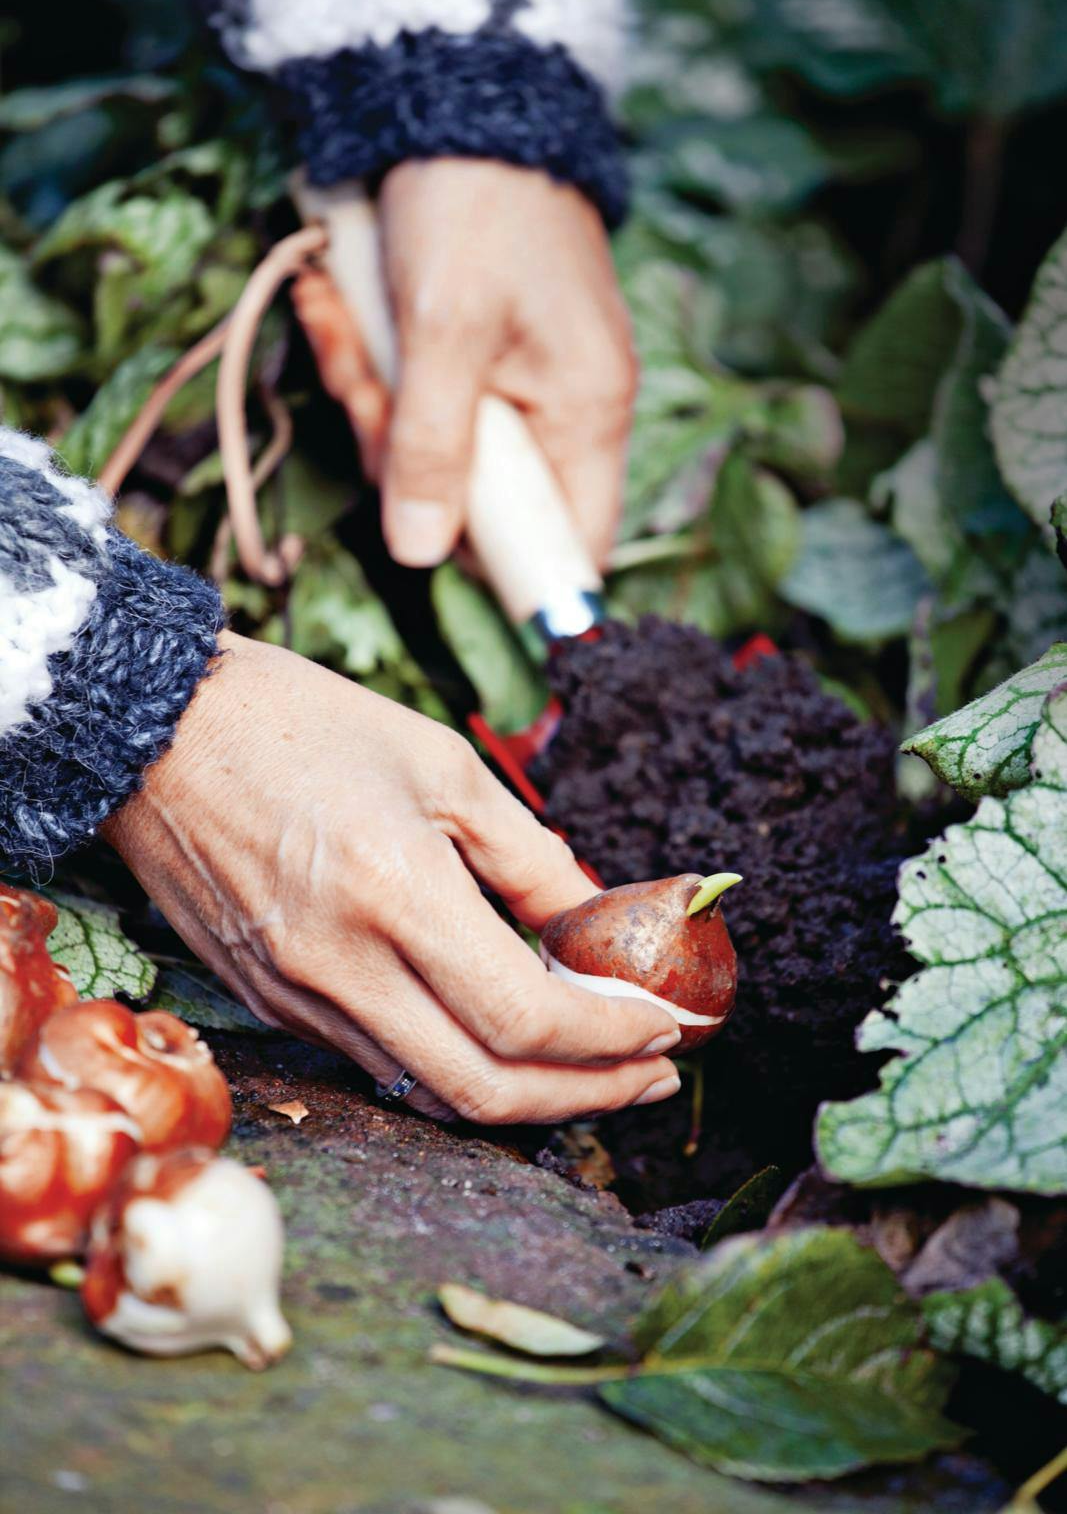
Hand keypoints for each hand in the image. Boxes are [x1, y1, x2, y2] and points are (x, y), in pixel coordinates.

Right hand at [104, 633, 680, 1122]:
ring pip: (432, 1095)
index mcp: (394, 889)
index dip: (613, 1037)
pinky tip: (502, 1040)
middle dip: (590, 1095)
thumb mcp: (442, 766)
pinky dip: (457, 1069)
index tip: (670, 1023)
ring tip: (596, 1066)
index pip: (525, 1018)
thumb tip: (601, 923)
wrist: (155, 732)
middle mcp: (340, 964)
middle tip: (656, 1069)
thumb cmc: (303, 725)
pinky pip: (380, 1065)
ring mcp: (295, 996)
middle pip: (486, 1089)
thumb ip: (532, 857)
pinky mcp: (269, 1002)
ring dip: (529, 1096)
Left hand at [297, 158, 636, 570]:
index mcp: (586, 410)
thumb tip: (420, 554)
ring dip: (370, 399)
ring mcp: (518, 380)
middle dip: (399, 455)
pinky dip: (371, 363)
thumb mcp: (441, 329)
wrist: (460, 93)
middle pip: (481, 503)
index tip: (428, 541)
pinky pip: (417, 397)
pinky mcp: (475, 352)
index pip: (570, 547)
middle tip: (360, 385)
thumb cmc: (470, 202)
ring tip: (337, 314)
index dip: (506, 569)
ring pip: (434, 449)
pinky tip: (337, 302)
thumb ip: (431, 446)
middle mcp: (564, 407)